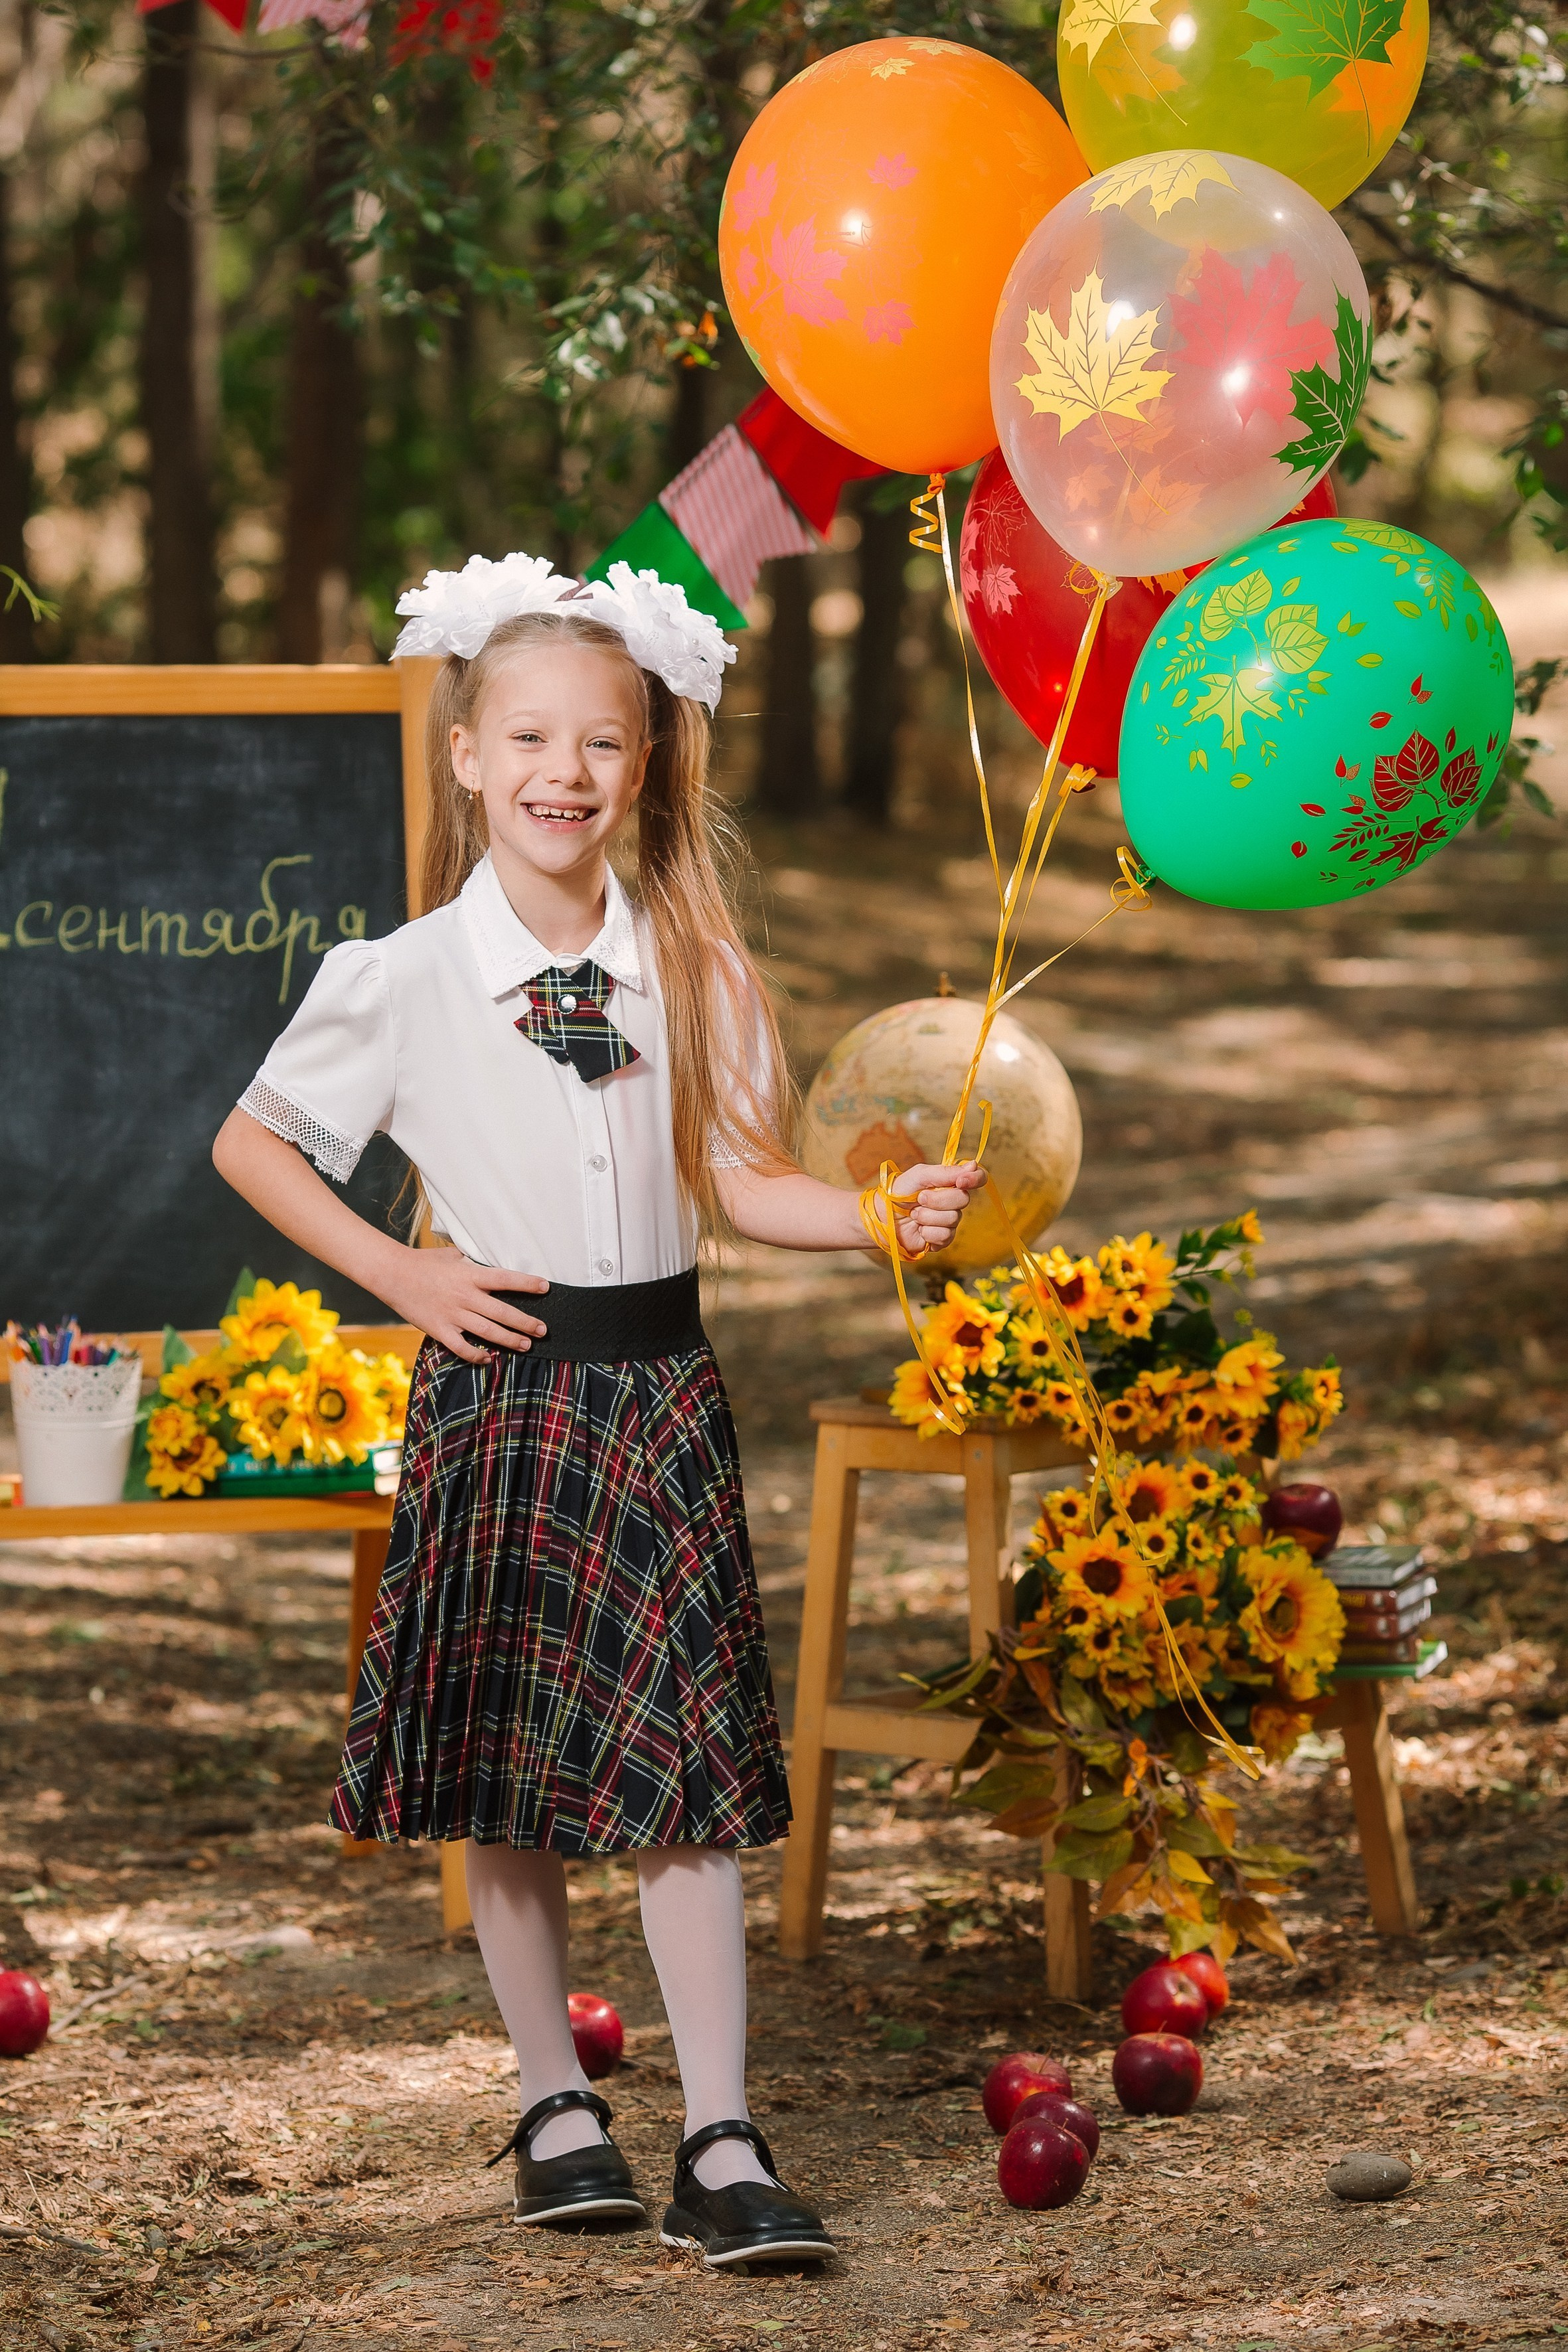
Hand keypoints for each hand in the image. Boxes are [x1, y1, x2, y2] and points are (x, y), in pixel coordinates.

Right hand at [382, 1249, 547, 1364]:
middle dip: (526, 1322)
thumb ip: (472, 1261)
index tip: (545, 1288)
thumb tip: (489, 1261)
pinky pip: (462, 1348)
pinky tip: (488, 1358)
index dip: (527, 1284)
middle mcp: (465, 1296)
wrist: (392, 1274)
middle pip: (503, 1312)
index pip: (506, 1279)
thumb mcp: (452, 1254)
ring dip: (509, 1340)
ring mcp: (452, 1315)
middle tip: (542, 1330)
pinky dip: (477, 1355)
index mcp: (469, 1274)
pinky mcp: (439, 1330)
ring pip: (488, 1332)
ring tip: (526, 1345)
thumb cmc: (423, 1261)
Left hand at [889, 1161, 985, 1258]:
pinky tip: (919, 1229)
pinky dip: (928, 1232)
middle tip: (919, 1199)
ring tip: (914, 1214)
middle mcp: (954, 1201)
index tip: (961, 1181)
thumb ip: (946, 1171)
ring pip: (953, 1219)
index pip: (978, 1178)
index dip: (975, 1179)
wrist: (883, 1217)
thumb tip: (973, 1165)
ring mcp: (949, 1221)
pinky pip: (946, 1235)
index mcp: (951, 1182)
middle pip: (963, 1200)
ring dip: (928, 1216)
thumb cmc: (899, 1193)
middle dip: (937, 1200)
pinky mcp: (943, 1238)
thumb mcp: (920, 1175)